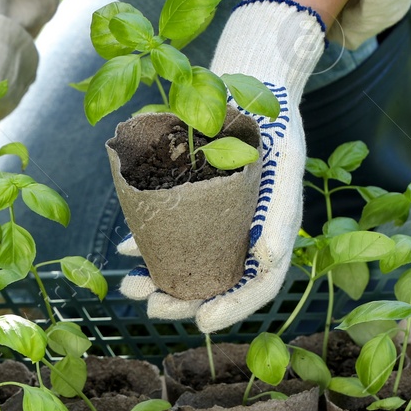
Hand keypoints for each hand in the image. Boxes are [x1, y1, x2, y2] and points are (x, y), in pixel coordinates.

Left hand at [119, 0, 325, 331]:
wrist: (255, 87)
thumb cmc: (276, 129)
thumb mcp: (285, 167)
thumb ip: (280, 216)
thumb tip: (264, 262)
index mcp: (274, 237)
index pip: (256, 288)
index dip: (232, 310)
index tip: (201, 323)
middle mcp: (245, 237)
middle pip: (215, 283)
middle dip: (182, 301)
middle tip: (151, 305)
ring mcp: (218, 223)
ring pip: (188, 264)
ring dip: (159, 279)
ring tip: (130, 285)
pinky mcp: (195, 203)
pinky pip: (170, 233)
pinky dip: (148, 243)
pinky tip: (125, 249)